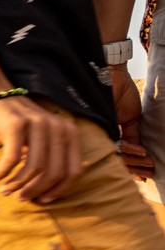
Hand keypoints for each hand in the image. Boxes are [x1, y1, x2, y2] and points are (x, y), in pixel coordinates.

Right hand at [0, 96, 81, 202]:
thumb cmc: (16, 123)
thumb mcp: (42, 138)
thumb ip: (52, 157)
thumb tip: (49, 192)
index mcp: (70, 132)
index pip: (74, 171)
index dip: (60, 191)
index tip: (44, 200)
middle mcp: (58, 127)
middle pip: (54, 172)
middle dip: (36, 191)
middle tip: (21, 198)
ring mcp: (37, 124)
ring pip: (35, 168)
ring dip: (18, 184)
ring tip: (5, 190)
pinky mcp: (16, 124)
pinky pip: (12, 158)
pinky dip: (3, 172)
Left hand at [108, 65, 153, 179]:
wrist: (113, 73)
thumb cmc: (120, 93)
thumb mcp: (130, 118)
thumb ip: (132, 136)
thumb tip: (139, 155)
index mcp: (106, 134)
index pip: (118, 156)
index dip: (133, 166)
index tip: (147, 175)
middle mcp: (99, 134)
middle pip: (116, 158)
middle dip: (136, 167)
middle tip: (151, 172)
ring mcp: (98, 129)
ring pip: (115, 153)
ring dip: (135, 160)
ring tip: (150, 163)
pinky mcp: (98, 122)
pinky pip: (113, 141)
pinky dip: (129, 148)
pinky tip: (142, 152)